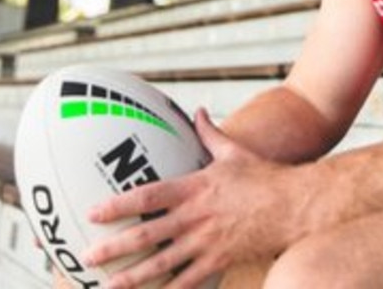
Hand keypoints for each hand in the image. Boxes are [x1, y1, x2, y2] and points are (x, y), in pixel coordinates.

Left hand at [82, 108, 300, 287]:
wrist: (294, 205)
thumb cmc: (263, 176)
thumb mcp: (234, 151)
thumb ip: (210, 133)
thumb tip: (197, 111)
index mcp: (197, 187)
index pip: (150, 196)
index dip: (120, 205)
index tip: (93, 212)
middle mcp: (198, 216)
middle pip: (149, 235)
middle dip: (116, 247)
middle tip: (88, 257)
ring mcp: (208, 242)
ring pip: (163, 265)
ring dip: (133, 278)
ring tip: (108, 287)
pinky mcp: (220, 260)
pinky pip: (189, 282)